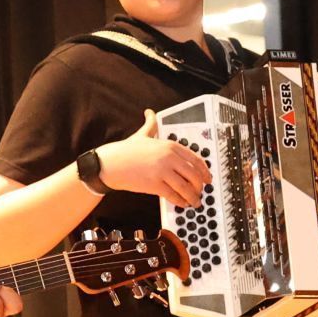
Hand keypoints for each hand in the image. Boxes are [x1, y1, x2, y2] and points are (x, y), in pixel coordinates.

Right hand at [95, 110, 209, 206]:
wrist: (110, 164)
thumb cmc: (125, 151)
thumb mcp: (141, 135)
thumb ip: (150, 124)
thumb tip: (149, 112)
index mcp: (170, 145)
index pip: (195, 159)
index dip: (204, 171)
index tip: (207, 178)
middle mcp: (169, 157)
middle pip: (194, 174)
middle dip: (200, 186)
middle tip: (201, 191)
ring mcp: (163, 171)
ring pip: (186, 187)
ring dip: (193, 196)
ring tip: (194, 202)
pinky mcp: (155, 185)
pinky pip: (173, 195)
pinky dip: (180, 201)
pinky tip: (182, 203)